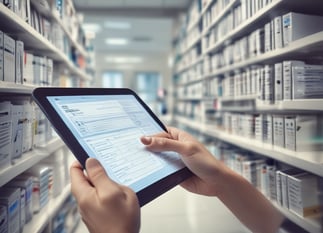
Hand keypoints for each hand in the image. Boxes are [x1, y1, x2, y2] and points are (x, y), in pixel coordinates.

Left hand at [70, 158, 139, 232]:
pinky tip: (118, 197)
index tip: (92, 154)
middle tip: (109, 168)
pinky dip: (106, 194)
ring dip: (102, 183)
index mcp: (84, 194)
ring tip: (117, 184)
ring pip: (93, 189)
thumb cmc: (121, 224)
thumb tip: (91, 162)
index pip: (75, 170)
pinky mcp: (97, 215)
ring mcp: (90, 210)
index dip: (82, 159)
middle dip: (96, 172)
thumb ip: (101, 176)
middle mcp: (83, 202)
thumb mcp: (114, 192)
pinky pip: (98, 199)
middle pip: (84, 179)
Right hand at [141, 127, 284, 232]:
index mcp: (179, 137)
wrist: (216, 183)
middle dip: (147, 147)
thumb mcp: (185, 149)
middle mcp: (175, 147)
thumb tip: (147, 139)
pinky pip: (161, 170)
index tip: (136, 137)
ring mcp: (174, 160)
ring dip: (150, 160)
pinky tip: (145, 171)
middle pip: (156, 145)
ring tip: (134, 160)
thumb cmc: (206, 162)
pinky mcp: (173, 172)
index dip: (149, 134)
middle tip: (132, 149)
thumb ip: (166, 144)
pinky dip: (154, 171)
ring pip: (157, 158)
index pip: (160, 132)